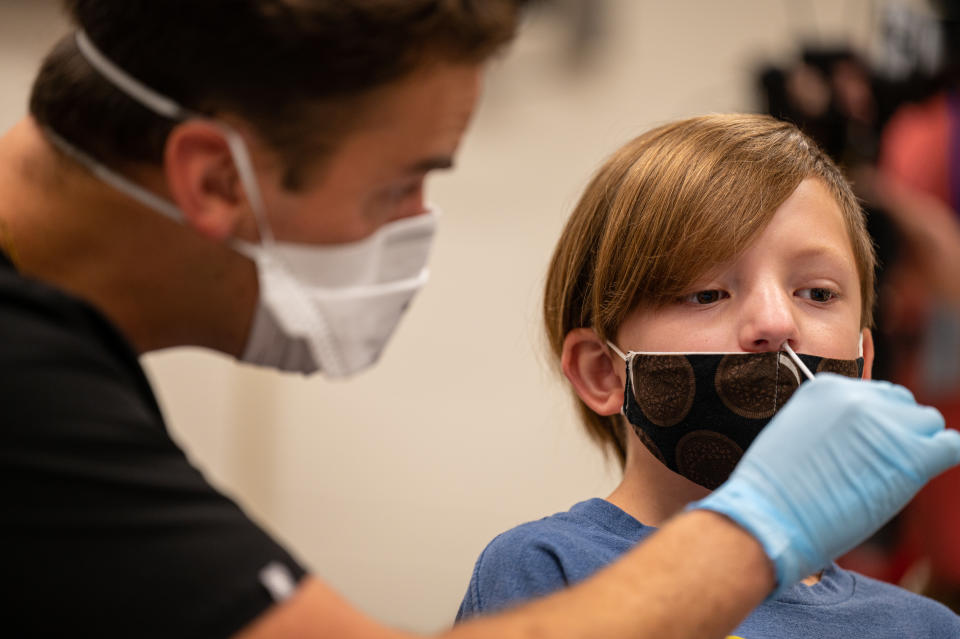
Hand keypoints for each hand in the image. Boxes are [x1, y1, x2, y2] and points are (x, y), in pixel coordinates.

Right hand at [691, 374, 959, 593]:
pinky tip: (921, 474)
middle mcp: (857, 396)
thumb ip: (830, 423)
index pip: (874, 395)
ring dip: (916, 448)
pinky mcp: (910, 455)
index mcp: (826, 388)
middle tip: (877, 465)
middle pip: (904, 405)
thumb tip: (860, 437)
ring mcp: (885, 423)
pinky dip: (944, 457)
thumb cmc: (774, 492)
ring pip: (928, 424)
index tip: (865, 447)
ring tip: (887, 477)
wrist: (768, 517)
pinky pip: (950, 446)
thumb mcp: (794, 434)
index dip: (874, 424)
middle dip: (897, 432)